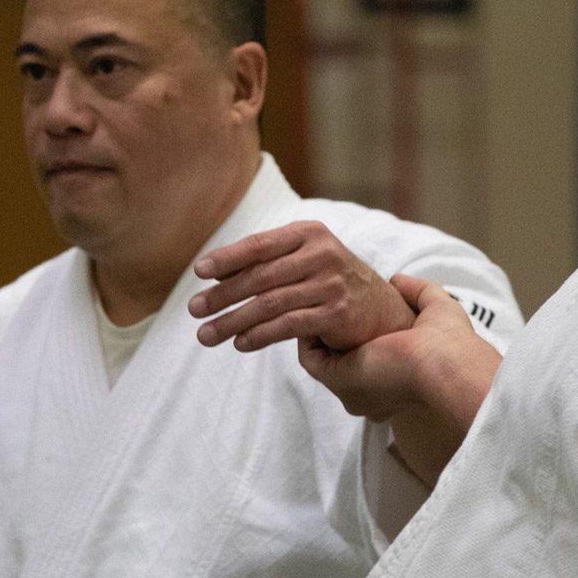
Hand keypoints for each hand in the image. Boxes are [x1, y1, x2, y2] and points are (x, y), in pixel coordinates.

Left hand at [190, 221, 414, 352]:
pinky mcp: (337, 314)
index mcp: (310, 234)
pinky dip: (259, 336)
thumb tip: (214, 273)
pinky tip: (240, 343)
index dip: (227, 257)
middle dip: (222, 295)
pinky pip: (288, 326)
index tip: (198, 271)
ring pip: (270, 304)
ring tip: (207, 334)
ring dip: (232, 321)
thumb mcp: (304, 261)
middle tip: (194, 309)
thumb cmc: (331, 283)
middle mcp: (323, 254)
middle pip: (260, 276)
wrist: (383, 309)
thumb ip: (267, 262)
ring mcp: (332, 284)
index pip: (260, 244)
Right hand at [302, 275, 500, 481]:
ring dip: (318, 330)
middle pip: (341, 363)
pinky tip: (314, 309)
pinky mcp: (338, 381)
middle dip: (333, 332)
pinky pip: (310, 358)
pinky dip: (307, 334)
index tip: (352, 305)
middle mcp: (371, 394)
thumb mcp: (437, 310)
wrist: (445, 362)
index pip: (367, 362)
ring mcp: (352, 391)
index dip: (356, 332)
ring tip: (316, 300)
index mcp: (395, 383)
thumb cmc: (452, 343)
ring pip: (323, 360)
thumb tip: (396, 279)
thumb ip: (419, 292)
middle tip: (327, 299)